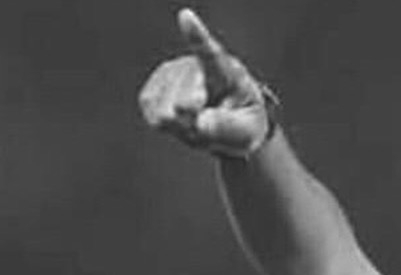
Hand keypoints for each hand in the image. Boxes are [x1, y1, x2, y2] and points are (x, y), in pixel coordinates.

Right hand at [138, 8, 271, 156]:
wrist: (226, 124)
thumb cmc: (242, 123)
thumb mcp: (247, 131)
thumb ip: (229, 127)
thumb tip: (202, 123)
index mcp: (226, 71)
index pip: (209, 52)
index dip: (196, 35)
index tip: (186, 17)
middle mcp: (194, 65)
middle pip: (184, 102)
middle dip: (195, 122)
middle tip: (209, 120)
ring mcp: (171, 74)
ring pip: (165, 113)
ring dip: (182, 127)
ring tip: (199, 120)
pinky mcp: (153, 89)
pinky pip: (153, 116)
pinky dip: (168, 128)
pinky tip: (182, 120)